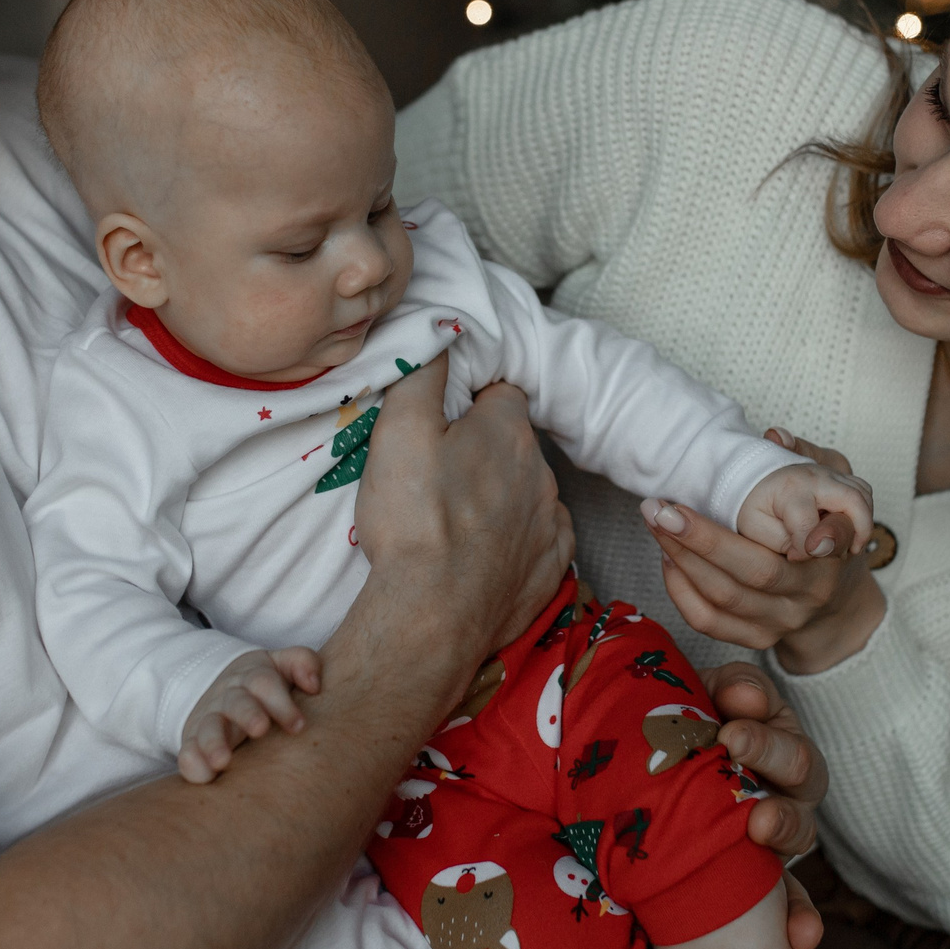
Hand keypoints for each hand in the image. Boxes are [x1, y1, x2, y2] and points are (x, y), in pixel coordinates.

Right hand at [178, 647, 320, 783]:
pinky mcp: (193, 742)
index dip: (281, 702)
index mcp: (253, 677)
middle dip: (248, 714)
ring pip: (209, 727)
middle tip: (260, 729)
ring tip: (223, 761)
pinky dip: (192, 763)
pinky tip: (203, 776)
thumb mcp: (281, 666)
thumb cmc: (265, 685)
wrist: (223, 690)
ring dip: (214, 742)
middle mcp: (229, 697)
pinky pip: (188, 753)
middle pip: (237, 702)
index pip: (265, 683)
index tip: (299, 726)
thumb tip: (314, 685)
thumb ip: (302, 663)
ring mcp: (209, 719)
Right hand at [358, 356, 571, 675]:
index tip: (442, 423)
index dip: (471, 403)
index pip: (501, 393)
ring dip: (501, 497)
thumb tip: (442, 333)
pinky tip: (486, 551)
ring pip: (529, 492)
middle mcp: (541, 472)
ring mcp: (550, 524)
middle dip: (485, 451)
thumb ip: (422, 373)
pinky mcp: (549, 570)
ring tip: (455, 519)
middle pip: (515, 444)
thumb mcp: (399, 429)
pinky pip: (541, 540)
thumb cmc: (413, 521)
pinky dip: (518, 541)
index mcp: (507, 431)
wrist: (432, 615)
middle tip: (439, 474)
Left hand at [643, 432, 884, 675]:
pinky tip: (667, 557)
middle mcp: (810, 592)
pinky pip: (709, 622)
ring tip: (655, 523)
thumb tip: (774, 437)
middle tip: (660, 508)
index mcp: (833, 553)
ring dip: (682, 558)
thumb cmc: (825, 527)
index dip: (788, 529)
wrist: (834, 597)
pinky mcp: (759, 638)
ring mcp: (784, 620)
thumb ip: (810, 457)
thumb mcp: (834, 486)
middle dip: (702, 539)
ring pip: (725, 597)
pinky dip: (680, 590)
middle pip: (756, 572)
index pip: (821, 544)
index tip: (747, 501)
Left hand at [706, 661, 829, 948]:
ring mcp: (780, 837)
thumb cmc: (691, 734)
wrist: (660, 776)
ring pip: (801, 833)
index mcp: (777, 744)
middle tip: (737, 757)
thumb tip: (744, 699)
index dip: (762, 735)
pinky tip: (799, 937)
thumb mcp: (709, 700)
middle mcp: (787, 791)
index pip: (783, 736)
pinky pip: (794, 905)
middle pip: (801, 777)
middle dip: (772, 765)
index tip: (729, 730)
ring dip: (786, 828)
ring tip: (762, 826)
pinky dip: (800, 921)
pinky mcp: (770, 886)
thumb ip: (731, 690)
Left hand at [735, 456, 874, 560]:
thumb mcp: (754, 527)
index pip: (811, 526)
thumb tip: (815, 549)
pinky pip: (862, 488)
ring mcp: (829, 470)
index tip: (794, 557)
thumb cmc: (752, 506)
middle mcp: (815, 475)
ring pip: (863, 493)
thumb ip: (782, 541)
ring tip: (850, 545)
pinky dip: (862, 510)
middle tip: (850, 552)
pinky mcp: (837, 472)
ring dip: (863, 521)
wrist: (751, 477)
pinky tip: (849, 529)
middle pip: (854, 499)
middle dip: (859, 531)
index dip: (805, 550)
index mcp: (791, 488)